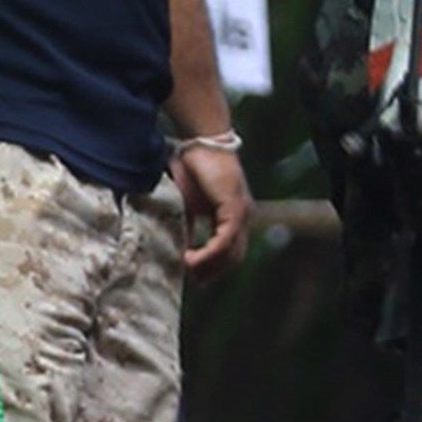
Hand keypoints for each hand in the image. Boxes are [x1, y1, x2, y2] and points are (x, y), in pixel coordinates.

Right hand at [171, 140, 250, 280]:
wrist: (199, 140)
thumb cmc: (191, 165)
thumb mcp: (187, 202)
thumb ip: (188, 223)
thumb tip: (178, 245)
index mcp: (233, 215)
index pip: (230, 251)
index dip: (214, 267)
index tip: (195, 278)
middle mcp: (243, 216)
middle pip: (234, 257)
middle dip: (213, 272)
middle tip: (193, 281)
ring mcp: (242, 213)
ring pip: (231, 253)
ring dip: (209, 266)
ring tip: (188, 269)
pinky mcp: (235, 207)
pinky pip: (224, 240)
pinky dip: (208, 253)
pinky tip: (190, 258)